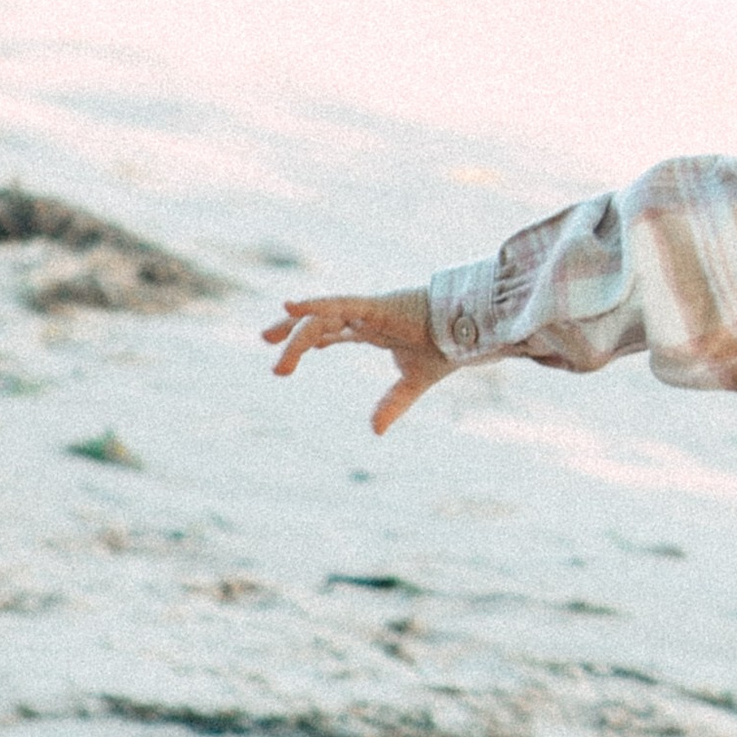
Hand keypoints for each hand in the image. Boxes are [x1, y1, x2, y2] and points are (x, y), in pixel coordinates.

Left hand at [264, 286, 454, 435]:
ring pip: (322, 316)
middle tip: (265, 340)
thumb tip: (374, 431)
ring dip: (295, 329)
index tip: (290, 355)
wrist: (472, 330)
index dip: (310, 339)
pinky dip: (314, 305)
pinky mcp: (375, 306)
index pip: (333, 330)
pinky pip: (338, 304)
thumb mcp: (414, 381)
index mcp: (374, 328)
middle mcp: (366, 316)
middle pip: (319, 319)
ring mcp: (368, 309)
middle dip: (291, 329)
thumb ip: (393, 403)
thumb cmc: (448, 346)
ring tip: (267, 340)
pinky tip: (290, 307)